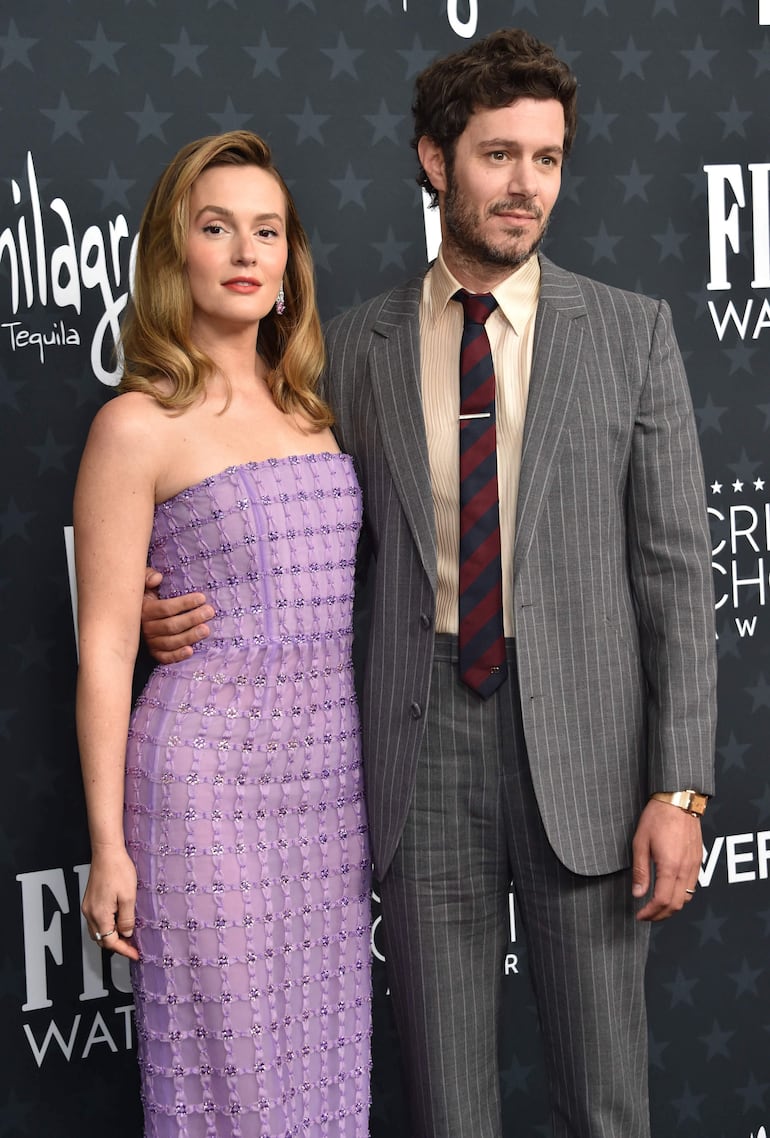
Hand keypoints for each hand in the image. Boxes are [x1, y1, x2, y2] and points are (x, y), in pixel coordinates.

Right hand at [81, 846, 139, 960]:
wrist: (106, 852)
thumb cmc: (118, 870)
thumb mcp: (129, 897)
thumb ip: (127, 919)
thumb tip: (127, 934)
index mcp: (99, 915)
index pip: (110, 942)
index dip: (124, 950)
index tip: (135, 954)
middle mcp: (90, 913)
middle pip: (101, 940)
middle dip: (117, 946)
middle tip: (133, 947)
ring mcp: (88, 907)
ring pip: (98, 932)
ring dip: (111, 937)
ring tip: (128, 936)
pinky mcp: (89, 901)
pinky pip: (96, 921)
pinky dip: (107, 927)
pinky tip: (118, 922)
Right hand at [142, 568, 213, 662]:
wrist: (133, 613)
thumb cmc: (145, 594)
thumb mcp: (142, 581)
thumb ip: (148, 576)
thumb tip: (158, 578)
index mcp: (144, 609)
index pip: (166, 608)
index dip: (184, 603)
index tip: (202, 598)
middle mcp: (146, 627)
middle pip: (170, 626)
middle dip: (192, 619)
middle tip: (209, 612)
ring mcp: (150, 641)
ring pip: (170, 642)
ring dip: (189, 637)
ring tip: (206, 630)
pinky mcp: (154, 653)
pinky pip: (165, 657)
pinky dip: (177, 656)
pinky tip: (191, 651)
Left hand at [632, 798, 701, 920]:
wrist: (679, 800)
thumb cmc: (657, 818)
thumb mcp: (640, 842)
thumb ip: (640, 871)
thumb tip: (638, 893)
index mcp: (670, 866)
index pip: (662, 901)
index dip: (650, 913)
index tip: (640, 915)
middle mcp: (685, 869)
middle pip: (676, 905)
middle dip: (661, 915)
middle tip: (646, 916)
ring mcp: (694, 866)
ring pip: (686, 898)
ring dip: (671, 907)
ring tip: (656, 907)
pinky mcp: (698, 861)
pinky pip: (692, 887)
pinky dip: (681, 896)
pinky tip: (669, 892)